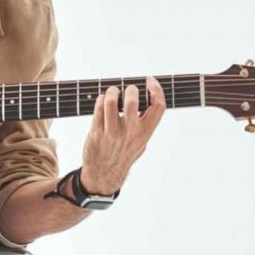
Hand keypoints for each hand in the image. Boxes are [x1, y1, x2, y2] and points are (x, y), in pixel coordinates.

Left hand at [80, 76, 165, 194]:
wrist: (104, 173)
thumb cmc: (123, 154)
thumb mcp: (141, 142)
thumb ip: (143, 123)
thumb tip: (144, 97)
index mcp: (145, 133)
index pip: (158, 107)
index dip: (156, 90)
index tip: (151, 81)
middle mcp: (130, 133)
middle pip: (133, 102)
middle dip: (130, 89)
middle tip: (128, 89)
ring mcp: (112, 133)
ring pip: (111, 102)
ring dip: (112, 91)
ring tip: (113, 92)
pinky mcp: (96, 132)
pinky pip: (98, 108)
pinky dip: (100, 100)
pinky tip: (103, 101)